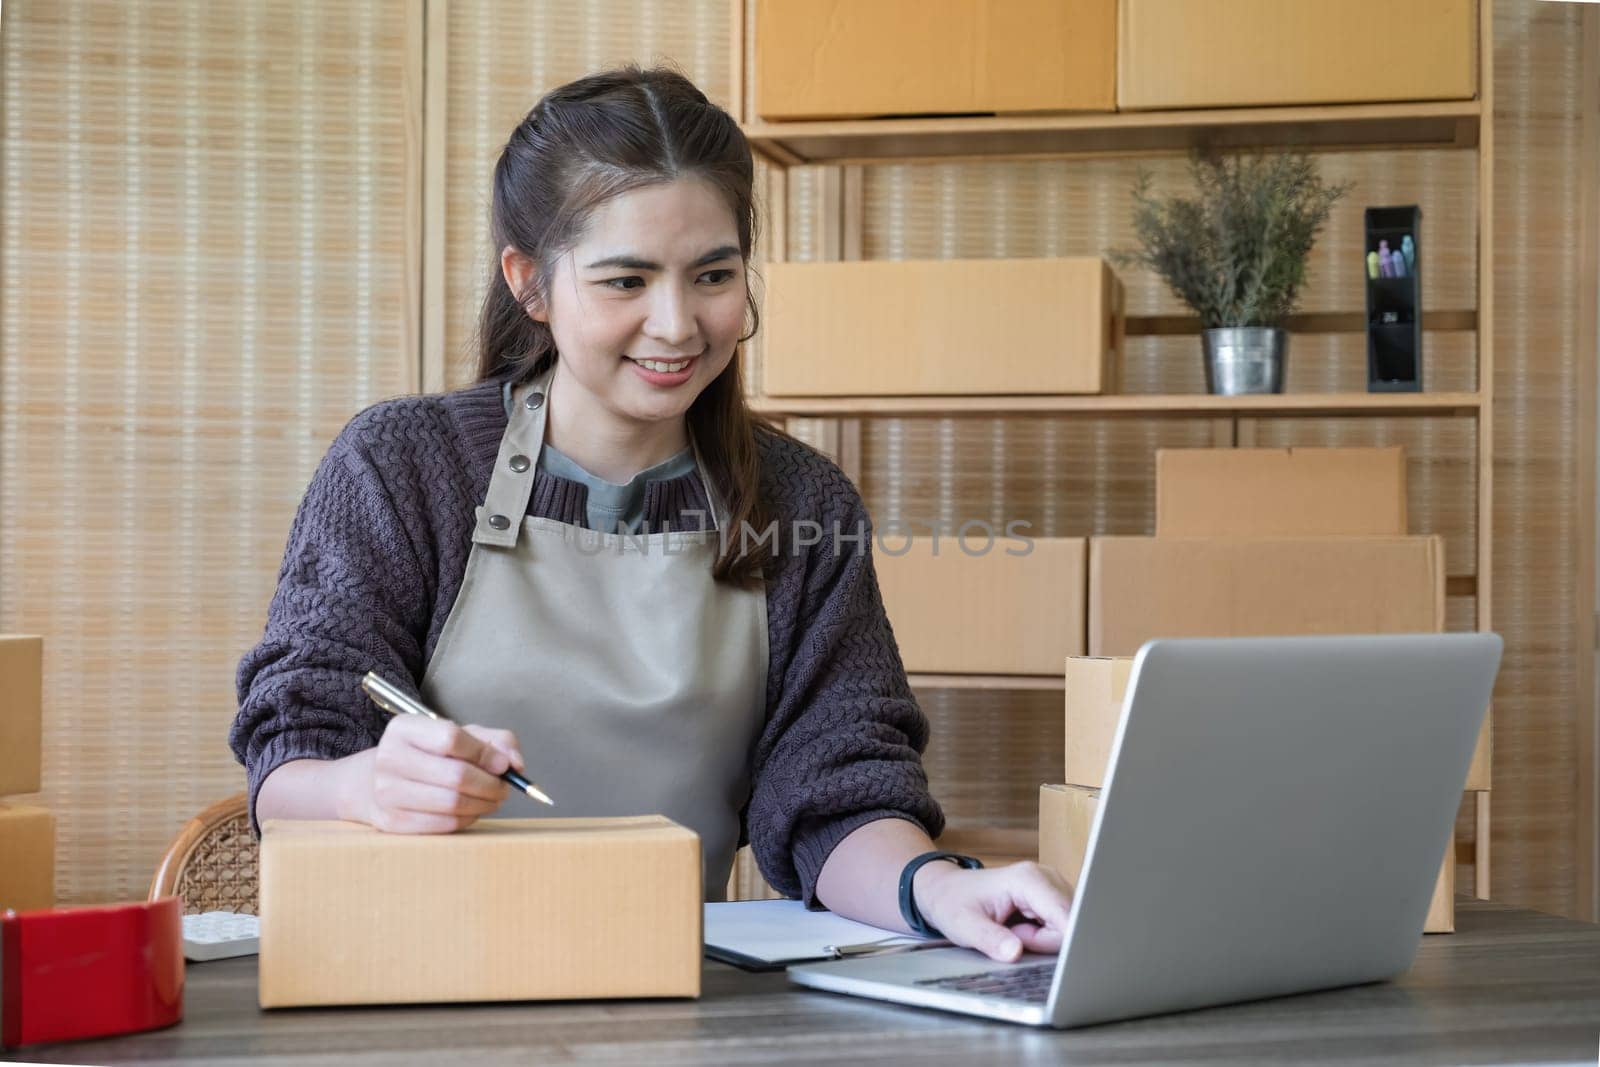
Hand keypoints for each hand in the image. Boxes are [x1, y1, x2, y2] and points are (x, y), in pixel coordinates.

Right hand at [343, 714, 525, 832]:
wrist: (374, 781)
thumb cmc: (427, 755)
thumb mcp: (459, 735)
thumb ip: (495, 741)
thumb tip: (514, 764)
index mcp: (404, 728)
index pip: (451, 738)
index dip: (485, 753)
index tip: (503, 764)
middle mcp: (389, 758)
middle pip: (455, 775)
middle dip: (491, 784)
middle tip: (504, 787)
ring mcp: (387, 792)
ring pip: (452, 804)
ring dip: (483, 804)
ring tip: (492, 799)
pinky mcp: (391, 822)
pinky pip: (443, 825)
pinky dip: (467, 819)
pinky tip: (471, 810)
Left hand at [912, 860, 1073, 962]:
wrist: (948, 890)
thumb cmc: (954, 903)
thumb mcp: (964, 925)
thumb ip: (990, 939)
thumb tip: (1014, 952)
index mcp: (1029, 879)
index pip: (1065, 917)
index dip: (1059, 941)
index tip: (1040, 953)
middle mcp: (1047, 877)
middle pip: (1068, 926)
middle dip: (1042, 942)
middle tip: (1011, 935)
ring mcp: (1052, 886)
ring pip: (1065, 930)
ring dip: (1041, 940)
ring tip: (1014, 930)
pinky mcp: (1053, 898)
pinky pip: (1060, 929)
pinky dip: (1041, 937)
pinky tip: (1021, 929)